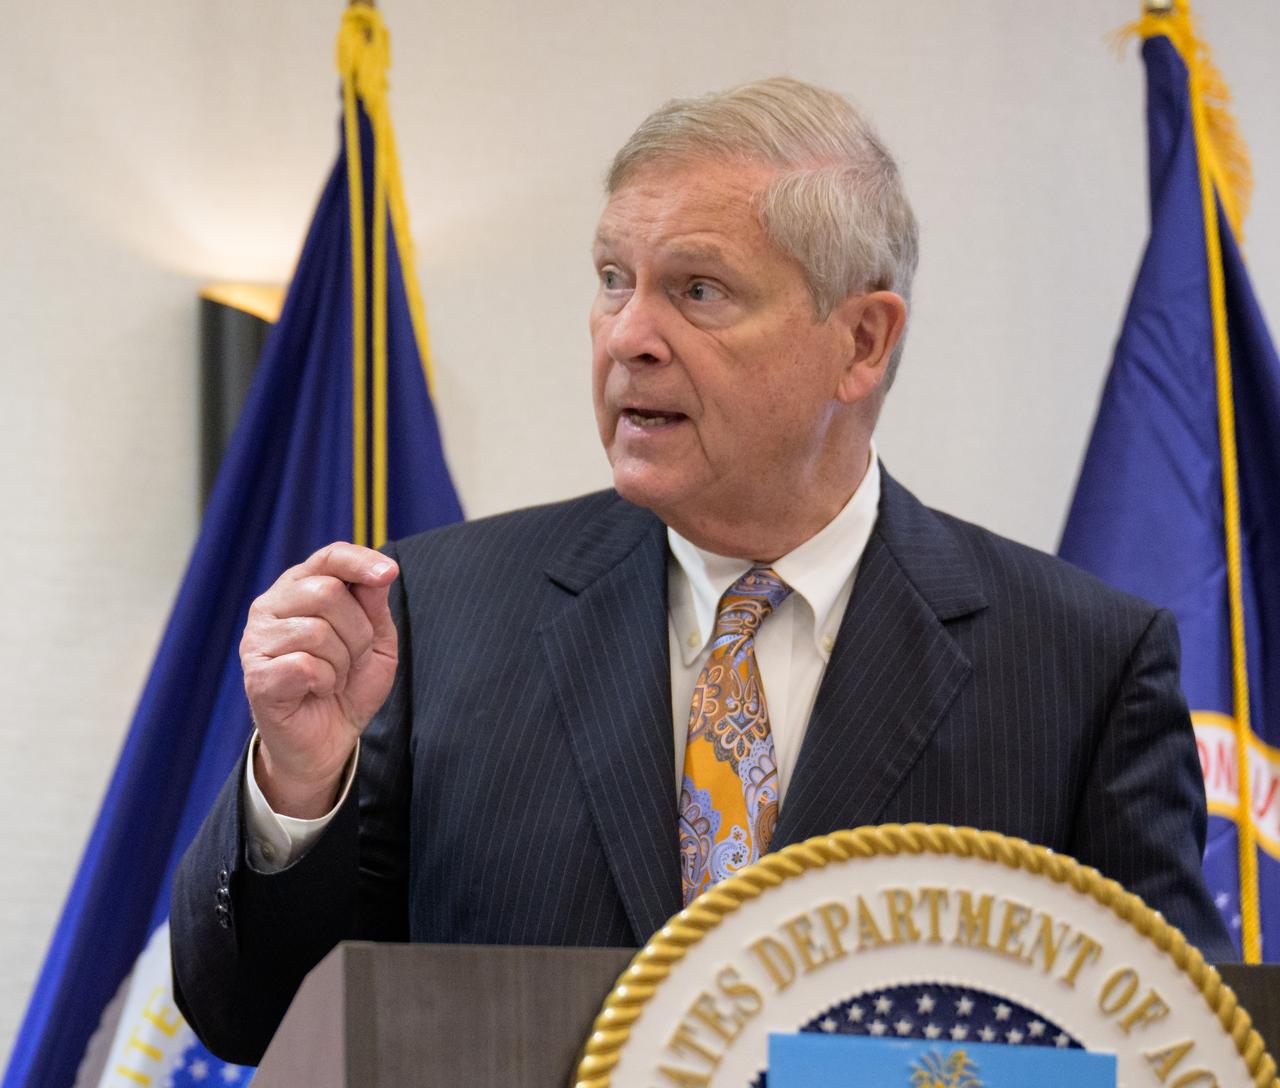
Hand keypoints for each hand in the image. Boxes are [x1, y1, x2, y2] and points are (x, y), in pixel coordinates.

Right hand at [240, 543, 399, 817]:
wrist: (329, 740)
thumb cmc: (349, 685)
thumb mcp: (376, 642)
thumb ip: (374, 605)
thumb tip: (380, 573)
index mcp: (301, 588)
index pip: (329, 556)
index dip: (360, 560)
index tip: (389, 573)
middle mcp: (272, 606)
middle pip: (328, 592)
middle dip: (358, 631)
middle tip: (352, 659)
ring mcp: (257, 639)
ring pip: (317, 630)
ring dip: (342, 662)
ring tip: (333, 677)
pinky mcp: (256, 675)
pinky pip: (305, 664)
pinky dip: (324, 681)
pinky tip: (316, 690)